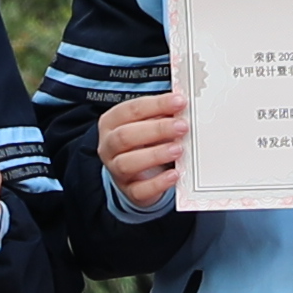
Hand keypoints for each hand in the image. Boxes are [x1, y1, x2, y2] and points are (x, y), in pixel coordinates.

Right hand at [100, 91, 185, 215]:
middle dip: (156, 129)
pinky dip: (158, 183)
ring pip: (127, 163)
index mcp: (111, 123)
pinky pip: (140, 190)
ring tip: (178, 149)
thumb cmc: (145, 142)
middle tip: (182, 127)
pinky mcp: (129, 191)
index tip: (180, 102)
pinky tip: (175, 175)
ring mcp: (116, 170)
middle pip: (125, 135)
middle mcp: (109, 146)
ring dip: (155, 155)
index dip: (156, 104)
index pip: (130, 110)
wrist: (138, 175)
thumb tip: (183, 104)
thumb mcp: (150, 124)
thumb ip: (162, 114)